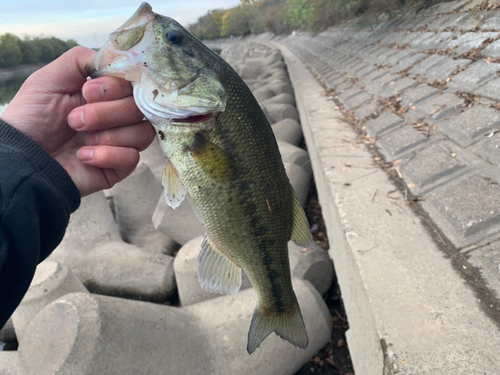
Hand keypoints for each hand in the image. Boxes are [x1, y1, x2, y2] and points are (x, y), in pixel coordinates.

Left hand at [1, 46, 154, 196]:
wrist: (22, 156)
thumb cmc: (32, 118)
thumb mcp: (50, 78)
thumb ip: (81, 59)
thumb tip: (115, 59)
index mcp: (106, 94)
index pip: (134, 85)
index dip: (115, 87)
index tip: (86, 92)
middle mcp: (118, 117)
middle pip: (141, 109)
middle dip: (107, 113)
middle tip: (75, 121)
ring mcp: (121, 142)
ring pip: (143, 133)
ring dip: (109, 135)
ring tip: (82, 140)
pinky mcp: (119, 167)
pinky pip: (132, 158)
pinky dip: (107, 155)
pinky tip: (83, 155)